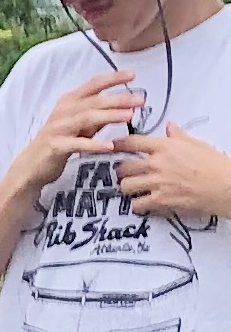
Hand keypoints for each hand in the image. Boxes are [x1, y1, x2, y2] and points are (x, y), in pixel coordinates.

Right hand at [8, 67, 135, 209]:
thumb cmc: (59, 143)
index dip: (112, 78)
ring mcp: (58, 128)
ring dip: (109, 116)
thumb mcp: (81, 126)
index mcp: (69, 102)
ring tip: (129, 117)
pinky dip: (93, 144)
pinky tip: (109, 146)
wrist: (31, 166)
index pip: (93, 85)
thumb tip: (123, 108)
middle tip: (140, 100)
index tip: (133, 75)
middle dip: (118, 99)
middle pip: (93, 101)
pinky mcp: (56, 146)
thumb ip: (99, 116)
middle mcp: (63, 111)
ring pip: (86, 118)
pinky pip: (77, 144)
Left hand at [112, 124, 230, 223]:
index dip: (118, 145)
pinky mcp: (161, 200)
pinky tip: (142, 203)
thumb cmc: (214, 164)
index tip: (113, 147)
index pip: (131, 142)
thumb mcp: (196, 144)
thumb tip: (170, 126)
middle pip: (123, 166)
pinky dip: (138, 205)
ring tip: (134, 188)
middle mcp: (157, 163)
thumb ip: (178, 136)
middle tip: (126, 172)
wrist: (225, 185)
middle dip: (122, 170)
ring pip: (125, 186)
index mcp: (164, 146)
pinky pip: (137, 204)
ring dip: (127, 188)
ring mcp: (157, 183)